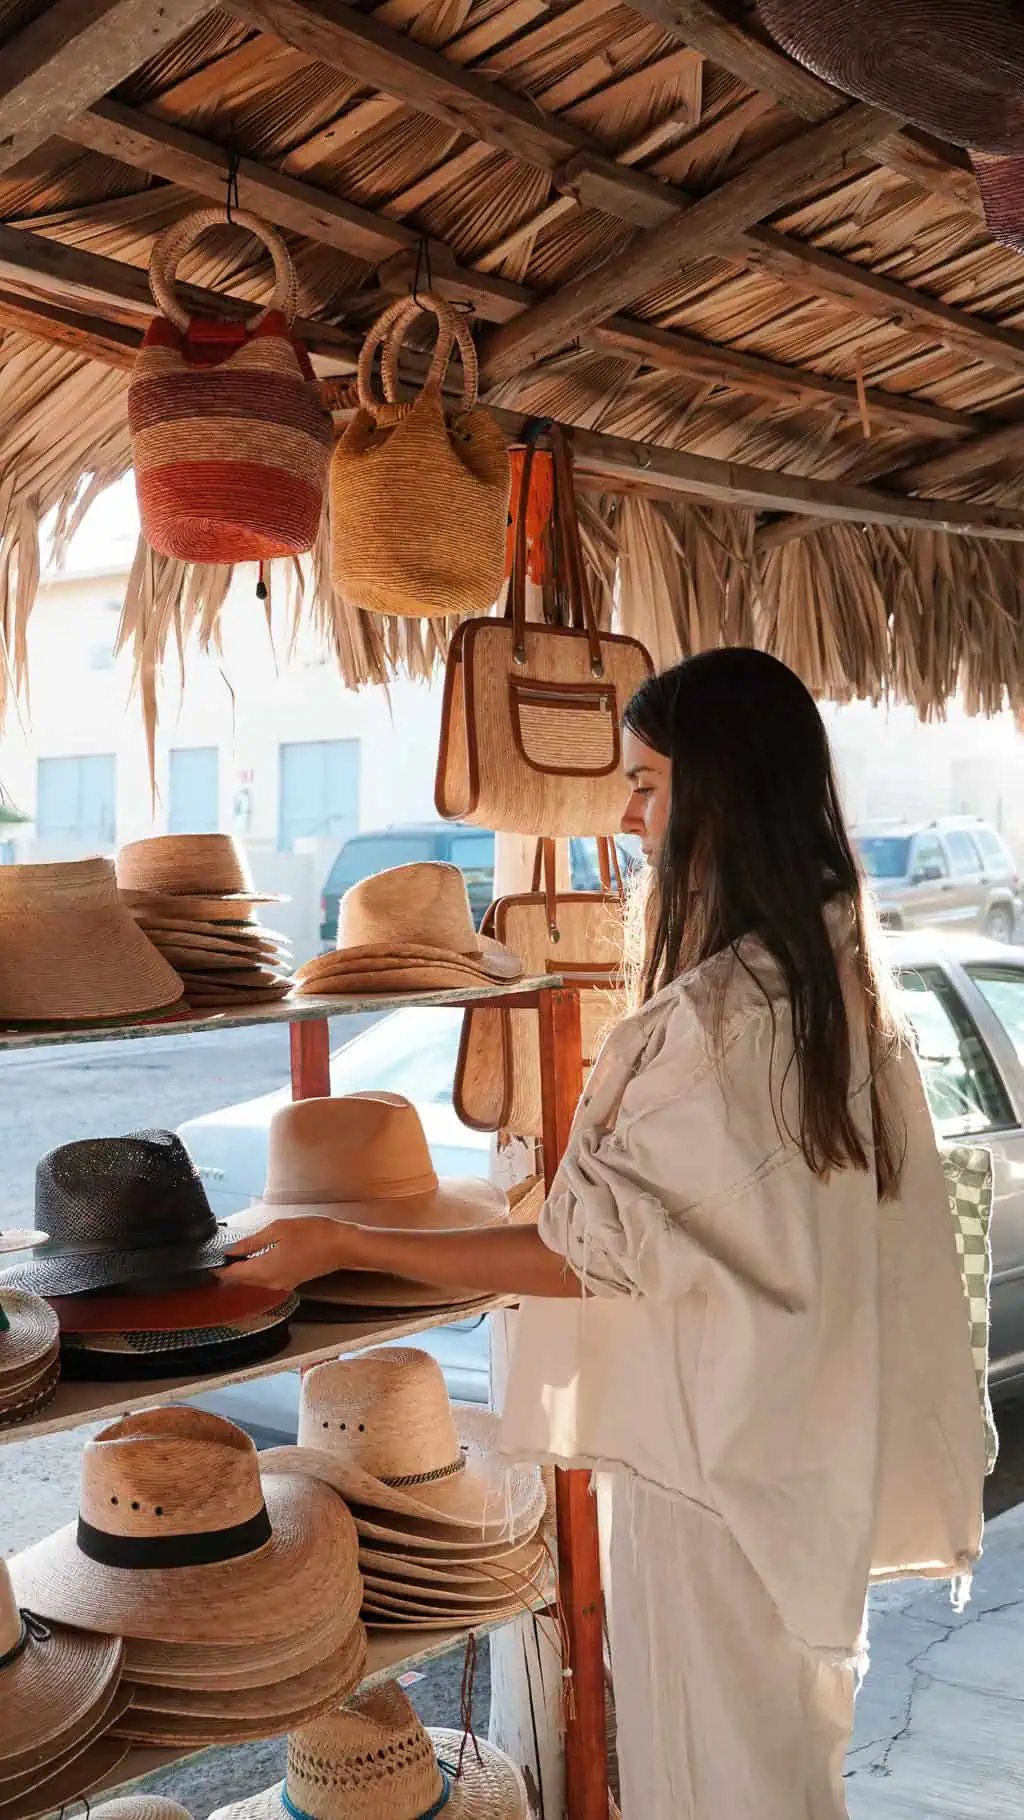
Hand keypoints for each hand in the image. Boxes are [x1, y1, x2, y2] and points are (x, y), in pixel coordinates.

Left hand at [222, 1218, 360, 1291]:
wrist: (342, 1246)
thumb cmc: (313, 1234)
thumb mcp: (278, 1230)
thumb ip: (251, 1242)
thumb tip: (231, 1251)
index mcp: (265, 1270)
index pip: (232, 1275)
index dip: (218, 1269)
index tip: (210, 1259)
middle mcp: (271, 1283)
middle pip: (242, 1280)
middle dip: (230, 1268)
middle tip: (222, 1252)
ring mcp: (282, 1284)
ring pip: (255, 1280)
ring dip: (245, 1269)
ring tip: (238, 1251)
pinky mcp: (291, 1281)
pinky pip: (267, 1278)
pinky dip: (259, 1268)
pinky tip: (259, 1254)